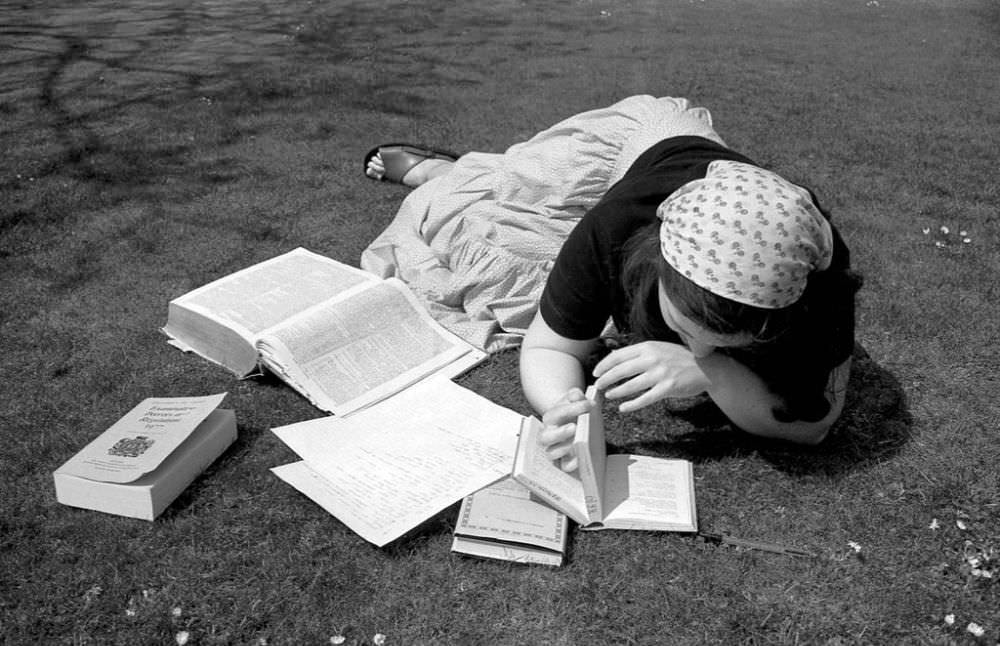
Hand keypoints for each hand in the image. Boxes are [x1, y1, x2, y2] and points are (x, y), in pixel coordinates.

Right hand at [538, 388, 591, 471]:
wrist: (578, 426)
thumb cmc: (576, 414)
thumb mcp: (577, 402)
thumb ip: (576, 396)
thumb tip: (577, 394)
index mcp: (551, 418)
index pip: (557, 412)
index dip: (573, 408)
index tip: (591, 404)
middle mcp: (549, 434)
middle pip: (545, 436)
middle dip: (560, 432)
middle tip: (575, 427)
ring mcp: (554, 449)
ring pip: (551, 453)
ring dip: (562, 449)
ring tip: (576, 443)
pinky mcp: (562, 462)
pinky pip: (563, 466)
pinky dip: (570, 464)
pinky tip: (579, 460)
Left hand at [593, 341, 710, 412]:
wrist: (707, 368)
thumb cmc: (680, 358)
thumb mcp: (659, 348)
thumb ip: (640, 353)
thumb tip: (616, 358)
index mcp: (648, 347)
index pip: (619, 355)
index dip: (604, 365)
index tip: (596, 372)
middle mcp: (652, 358)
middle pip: (621, 370)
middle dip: (606, 379)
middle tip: (598, 386)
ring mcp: (660, 373)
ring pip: (631, 385)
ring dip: (616, 391)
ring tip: (608, 395)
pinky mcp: (668, 388)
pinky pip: (645, 398)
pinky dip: (632, 404)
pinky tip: (623, 407)